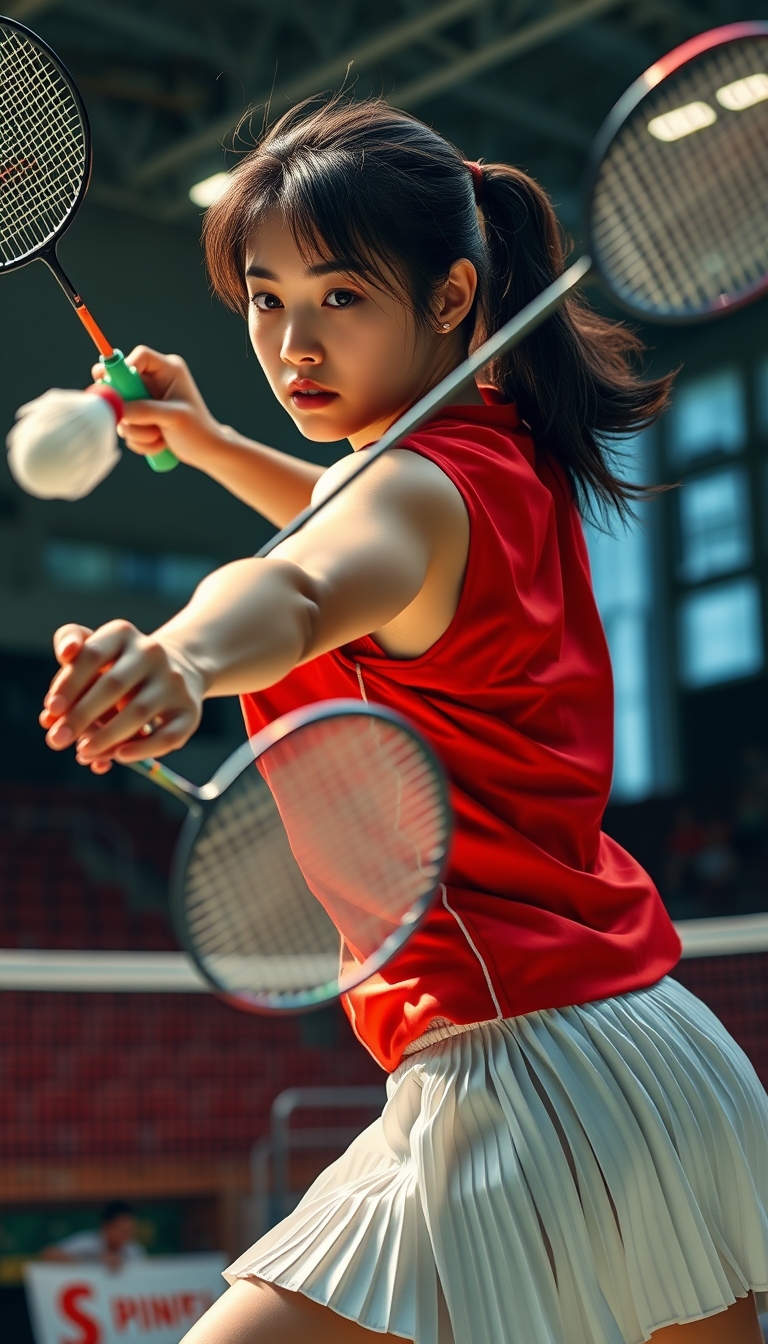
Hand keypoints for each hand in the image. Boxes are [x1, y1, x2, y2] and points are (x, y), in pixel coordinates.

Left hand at [40, 621, 204, 772]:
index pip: (92, 654)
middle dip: (81, 716)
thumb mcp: (92, 653)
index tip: (51, 709)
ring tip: (82, 753)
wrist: (176, 670)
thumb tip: (49, 715)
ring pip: (138, 712)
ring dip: (106, 737)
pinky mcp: (189, 710)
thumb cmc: (119, 667)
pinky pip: (167, 736)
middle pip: (113, 685)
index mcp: (122, 634)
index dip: (69, 683)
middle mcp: (152, 652)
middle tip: (56, 740)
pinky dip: (142, 749)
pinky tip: (119, 757)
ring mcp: (174, 681)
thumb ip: (66, 672)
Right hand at [91, 346, 223, 467]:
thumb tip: (115, 408)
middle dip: (126, 408)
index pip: (140, 356)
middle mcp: (154, 381)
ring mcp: (144, 400)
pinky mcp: (139, 417)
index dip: (124, 368)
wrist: (206, 453)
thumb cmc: (198, 431)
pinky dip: (139, 440)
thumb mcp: (173, 418)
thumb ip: (144, 410)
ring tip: (159, 437)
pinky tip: (159, 443)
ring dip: (137, 430)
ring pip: (121, 411)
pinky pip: (125, 427)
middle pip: (121, 382)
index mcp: (168, 370)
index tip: (114, 386)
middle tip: (132, 420)